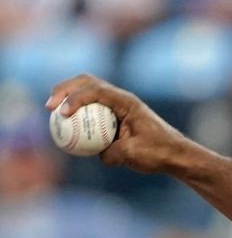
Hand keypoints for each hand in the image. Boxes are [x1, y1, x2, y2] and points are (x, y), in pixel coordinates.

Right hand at [46, 74, 197, 174]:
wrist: (176, 154)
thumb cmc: (159, 152)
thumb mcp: (134, 154)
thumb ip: (112, 152)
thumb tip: (96, 153)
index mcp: (127, 102)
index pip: (96, 90)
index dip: (75, 98)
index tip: (62, 113)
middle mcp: (121, 100)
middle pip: (88, 83)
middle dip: (65, 89)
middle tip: (49, 105)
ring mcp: (117, 107)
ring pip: (88, 93)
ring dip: (68, 97)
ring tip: (50, 110)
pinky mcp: (115, 118)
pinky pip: (91, 111)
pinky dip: (76, 114)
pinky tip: (64, 128)